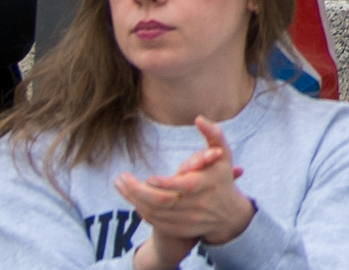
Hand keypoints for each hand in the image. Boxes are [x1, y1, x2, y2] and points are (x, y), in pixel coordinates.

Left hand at [117, 117, 256, 262]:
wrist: (229, 215)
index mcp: (204, 186)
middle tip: (121, 178)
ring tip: (120, 185)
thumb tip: (198, 118)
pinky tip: (133, 199)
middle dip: (137, 191)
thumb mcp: (224, 155)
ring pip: (153, 212)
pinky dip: (141, 210)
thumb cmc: (222, 179)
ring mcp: (185, 220)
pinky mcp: (177, 230)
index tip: (148, 177)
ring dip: (133, 200)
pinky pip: (153, 221)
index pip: (182, 186)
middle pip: (160, 201)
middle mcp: (194, 205)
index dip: (163, 183)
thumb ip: (213, 135)